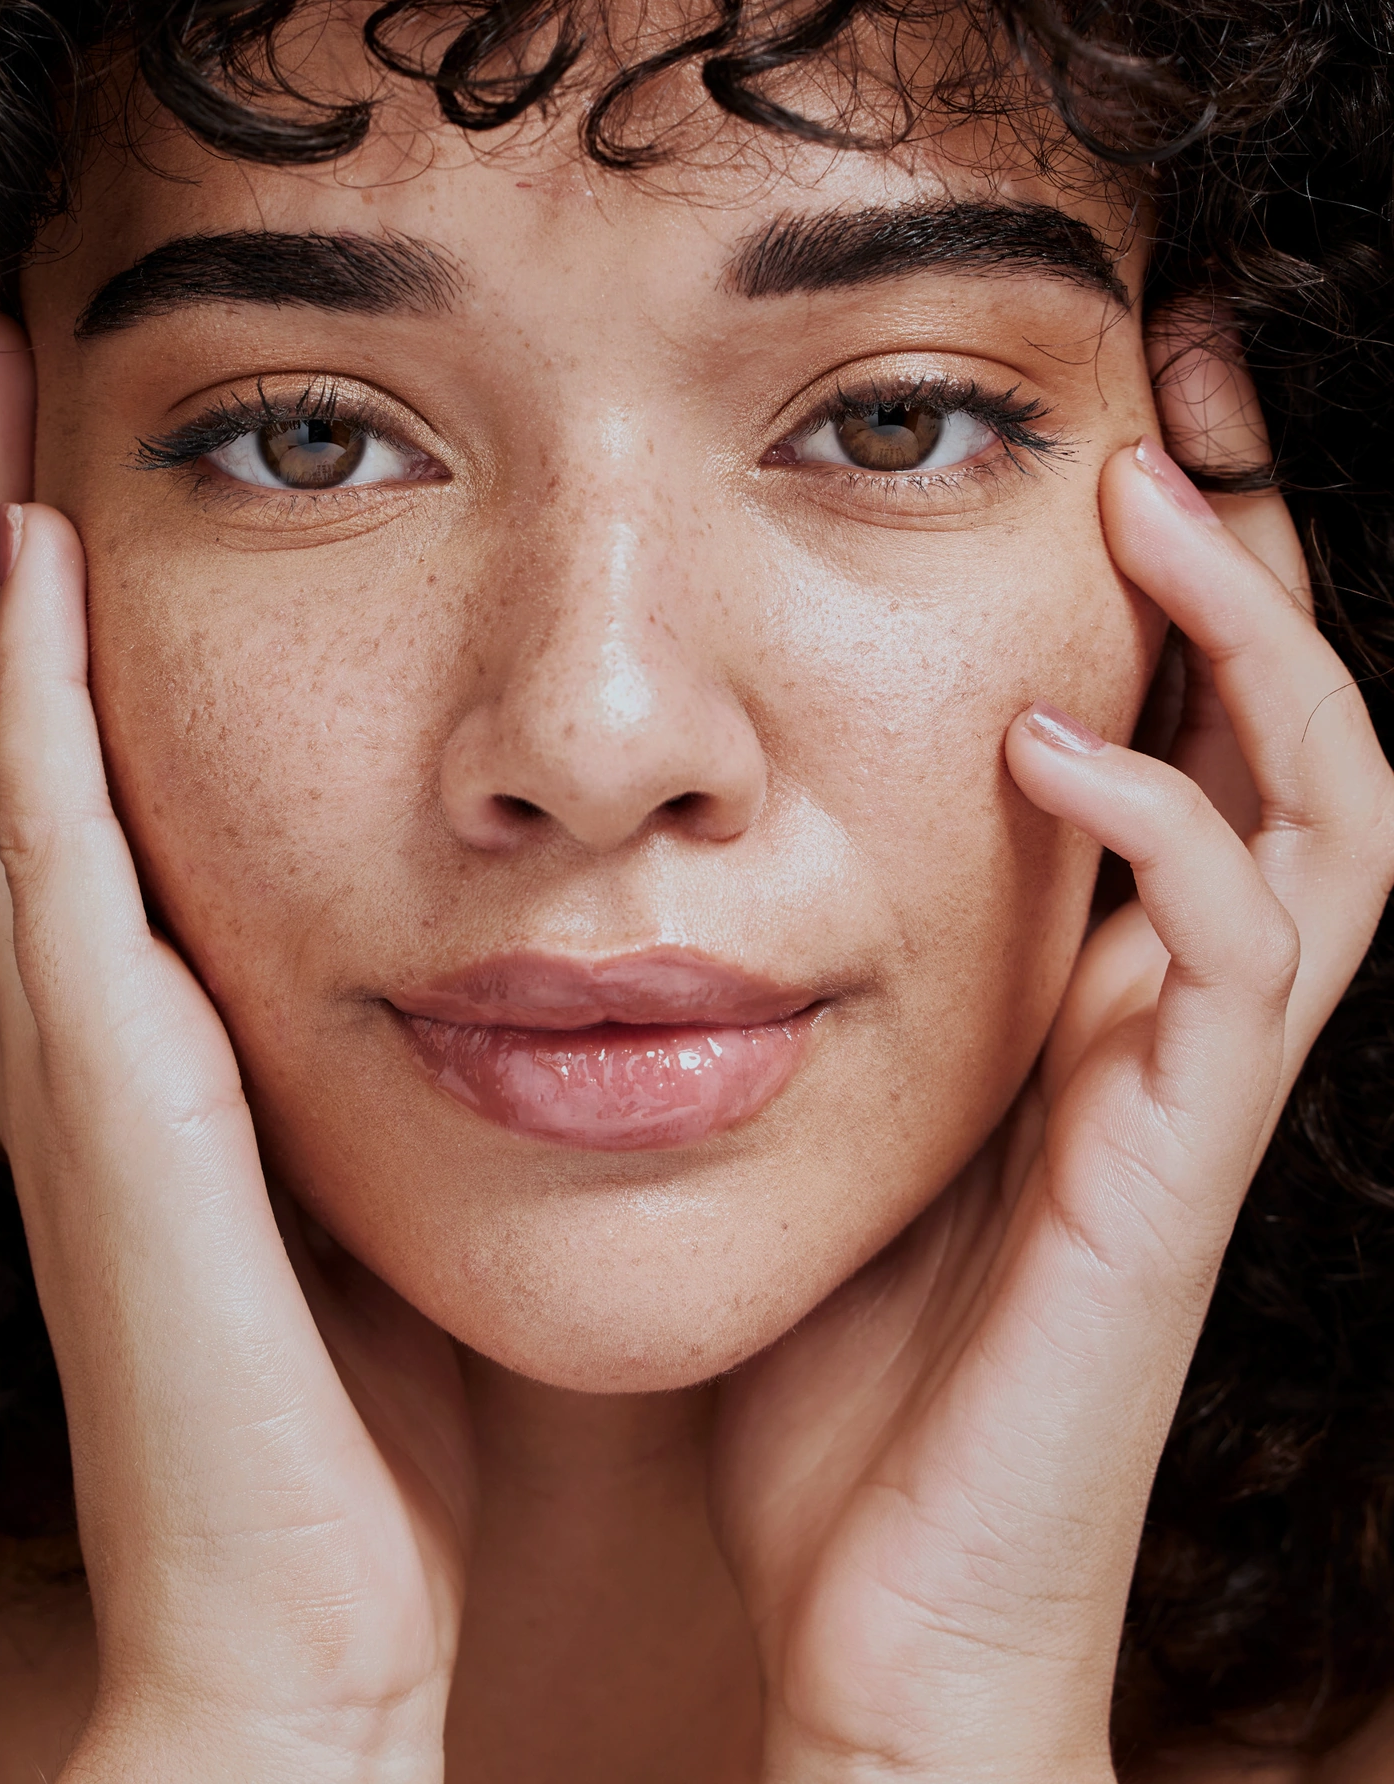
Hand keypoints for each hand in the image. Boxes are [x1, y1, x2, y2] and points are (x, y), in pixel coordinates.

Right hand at [0, 317, 472, 1783]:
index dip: (57, 577)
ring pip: (0, 728)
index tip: (80, 410)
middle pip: (13, 693)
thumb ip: (382, 1054)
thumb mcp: (379, 1185)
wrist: (307, 1626)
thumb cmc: (364, 1418)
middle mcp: (86, 1000)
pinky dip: (26, 682)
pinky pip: (51, 841)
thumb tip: (478, 940)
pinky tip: (33, 534)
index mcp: (161, 1012)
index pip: (85, 739)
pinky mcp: (103, 1088)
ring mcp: (74, 1036)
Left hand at [709, 328, 1393, 1782]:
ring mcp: (1192, 1090)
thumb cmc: (837, 1372)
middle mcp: (1170, 1018)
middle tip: (1179, 373)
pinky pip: (1237, 963)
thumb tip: (658, 844)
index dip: (1159, 575)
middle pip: (1288, 727)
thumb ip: (792, 986)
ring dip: (1252, 641)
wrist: (886, 1610)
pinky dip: (1166, 835)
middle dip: (1253, 545)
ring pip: (1327, 811)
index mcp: (1084, 991)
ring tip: (1143, 497)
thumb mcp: (811, 1121)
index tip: (1080, 412)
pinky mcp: (1177, 1173)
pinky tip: (1049, 746)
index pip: (1169, 729)